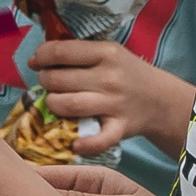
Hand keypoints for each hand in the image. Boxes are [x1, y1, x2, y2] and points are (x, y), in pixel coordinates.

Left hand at [28, 36, 195, 157]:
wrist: (159, 99)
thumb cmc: (126, 72)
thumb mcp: (108, 51)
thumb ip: (78, 51)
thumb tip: (39, 57)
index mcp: (106, 52)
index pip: (61, 51)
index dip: (41, 56)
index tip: (36, 61)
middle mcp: (109, 77)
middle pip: (59, 79)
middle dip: (45, 80)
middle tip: (47, 82)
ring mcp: (115, 104)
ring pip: (68, 105)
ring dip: (53, 104)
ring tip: (55, 101)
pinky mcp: (120, 128)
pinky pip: (98, 140)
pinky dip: (84, 144)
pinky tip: (74, 142)